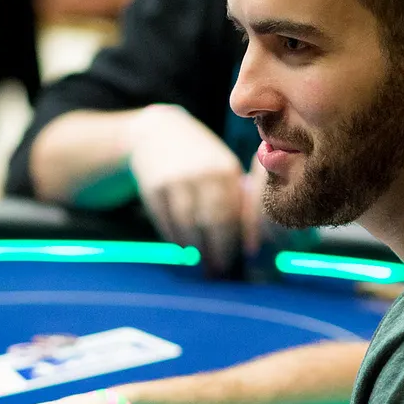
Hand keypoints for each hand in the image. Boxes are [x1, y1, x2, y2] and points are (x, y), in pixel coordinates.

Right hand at [128, 104, 247, 273]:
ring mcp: (177, 180)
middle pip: (212, 223)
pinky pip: (167, 223)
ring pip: (188, 226)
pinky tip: (183, 248)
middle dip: (217, 251)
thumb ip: (236, 201)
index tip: (240, 260)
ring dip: (195, 251)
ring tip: (200, 264)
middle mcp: (203, 174)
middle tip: (217, 271)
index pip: (234, 215)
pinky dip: (176, 240)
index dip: (236, 241)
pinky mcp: (154, 188)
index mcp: (226, 170)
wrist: (156, 133)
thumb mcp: (221, 169)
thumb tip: (249, 245)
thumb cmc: (198, 159)